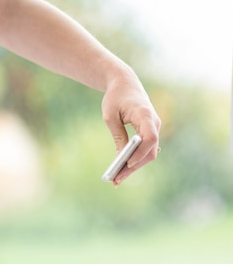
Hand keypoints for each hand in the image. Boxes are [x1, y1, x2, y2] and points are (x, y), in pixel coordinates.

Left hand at [101, 71, 160, 185]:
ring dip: (134, 167)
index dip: (140, 152)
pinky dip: (135, 159)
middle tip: (116, 180)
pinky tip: (123, 170)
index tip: (126, 163)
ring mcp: (154, 127)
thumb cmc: (115, 98)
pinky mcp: (149, 131)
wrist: (124, 83)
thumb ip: (118, 136)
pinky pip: (145, 148)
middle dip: (134, 166)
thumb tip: (121, 157)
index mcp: (145, 115)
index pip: (150, 137)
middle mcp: (154, 122)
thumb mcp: (110, 116)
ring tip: (117, 179)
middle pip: (149, 150)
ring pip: (149, 152)